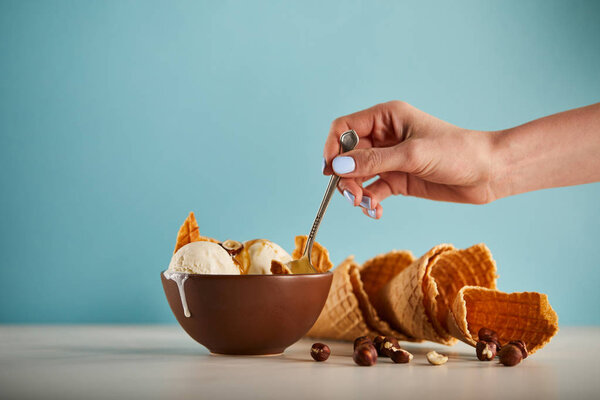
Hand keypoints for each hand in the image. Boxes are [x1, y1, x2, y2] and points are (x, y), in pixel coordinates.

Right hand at [323, 101, 497, 218]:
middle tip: (352, 196)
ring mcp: (390, 160)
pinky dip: (370, 202)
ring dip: (355, 192)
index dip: (333, 147)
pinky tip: (376, 211)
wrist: (489, 173)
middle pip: (347, 155)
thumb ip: (373, 161)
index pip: (345, 128)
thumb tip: (336, 167)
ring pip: (357, 175)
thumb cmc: (458, 152)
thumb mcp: (413, 155)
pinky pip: (373, 190)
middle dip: (345, 177)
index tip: (330, 170)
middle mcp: (384, 137)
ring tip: (366, 205)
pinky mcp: (398, 180)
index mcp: (386, 117)